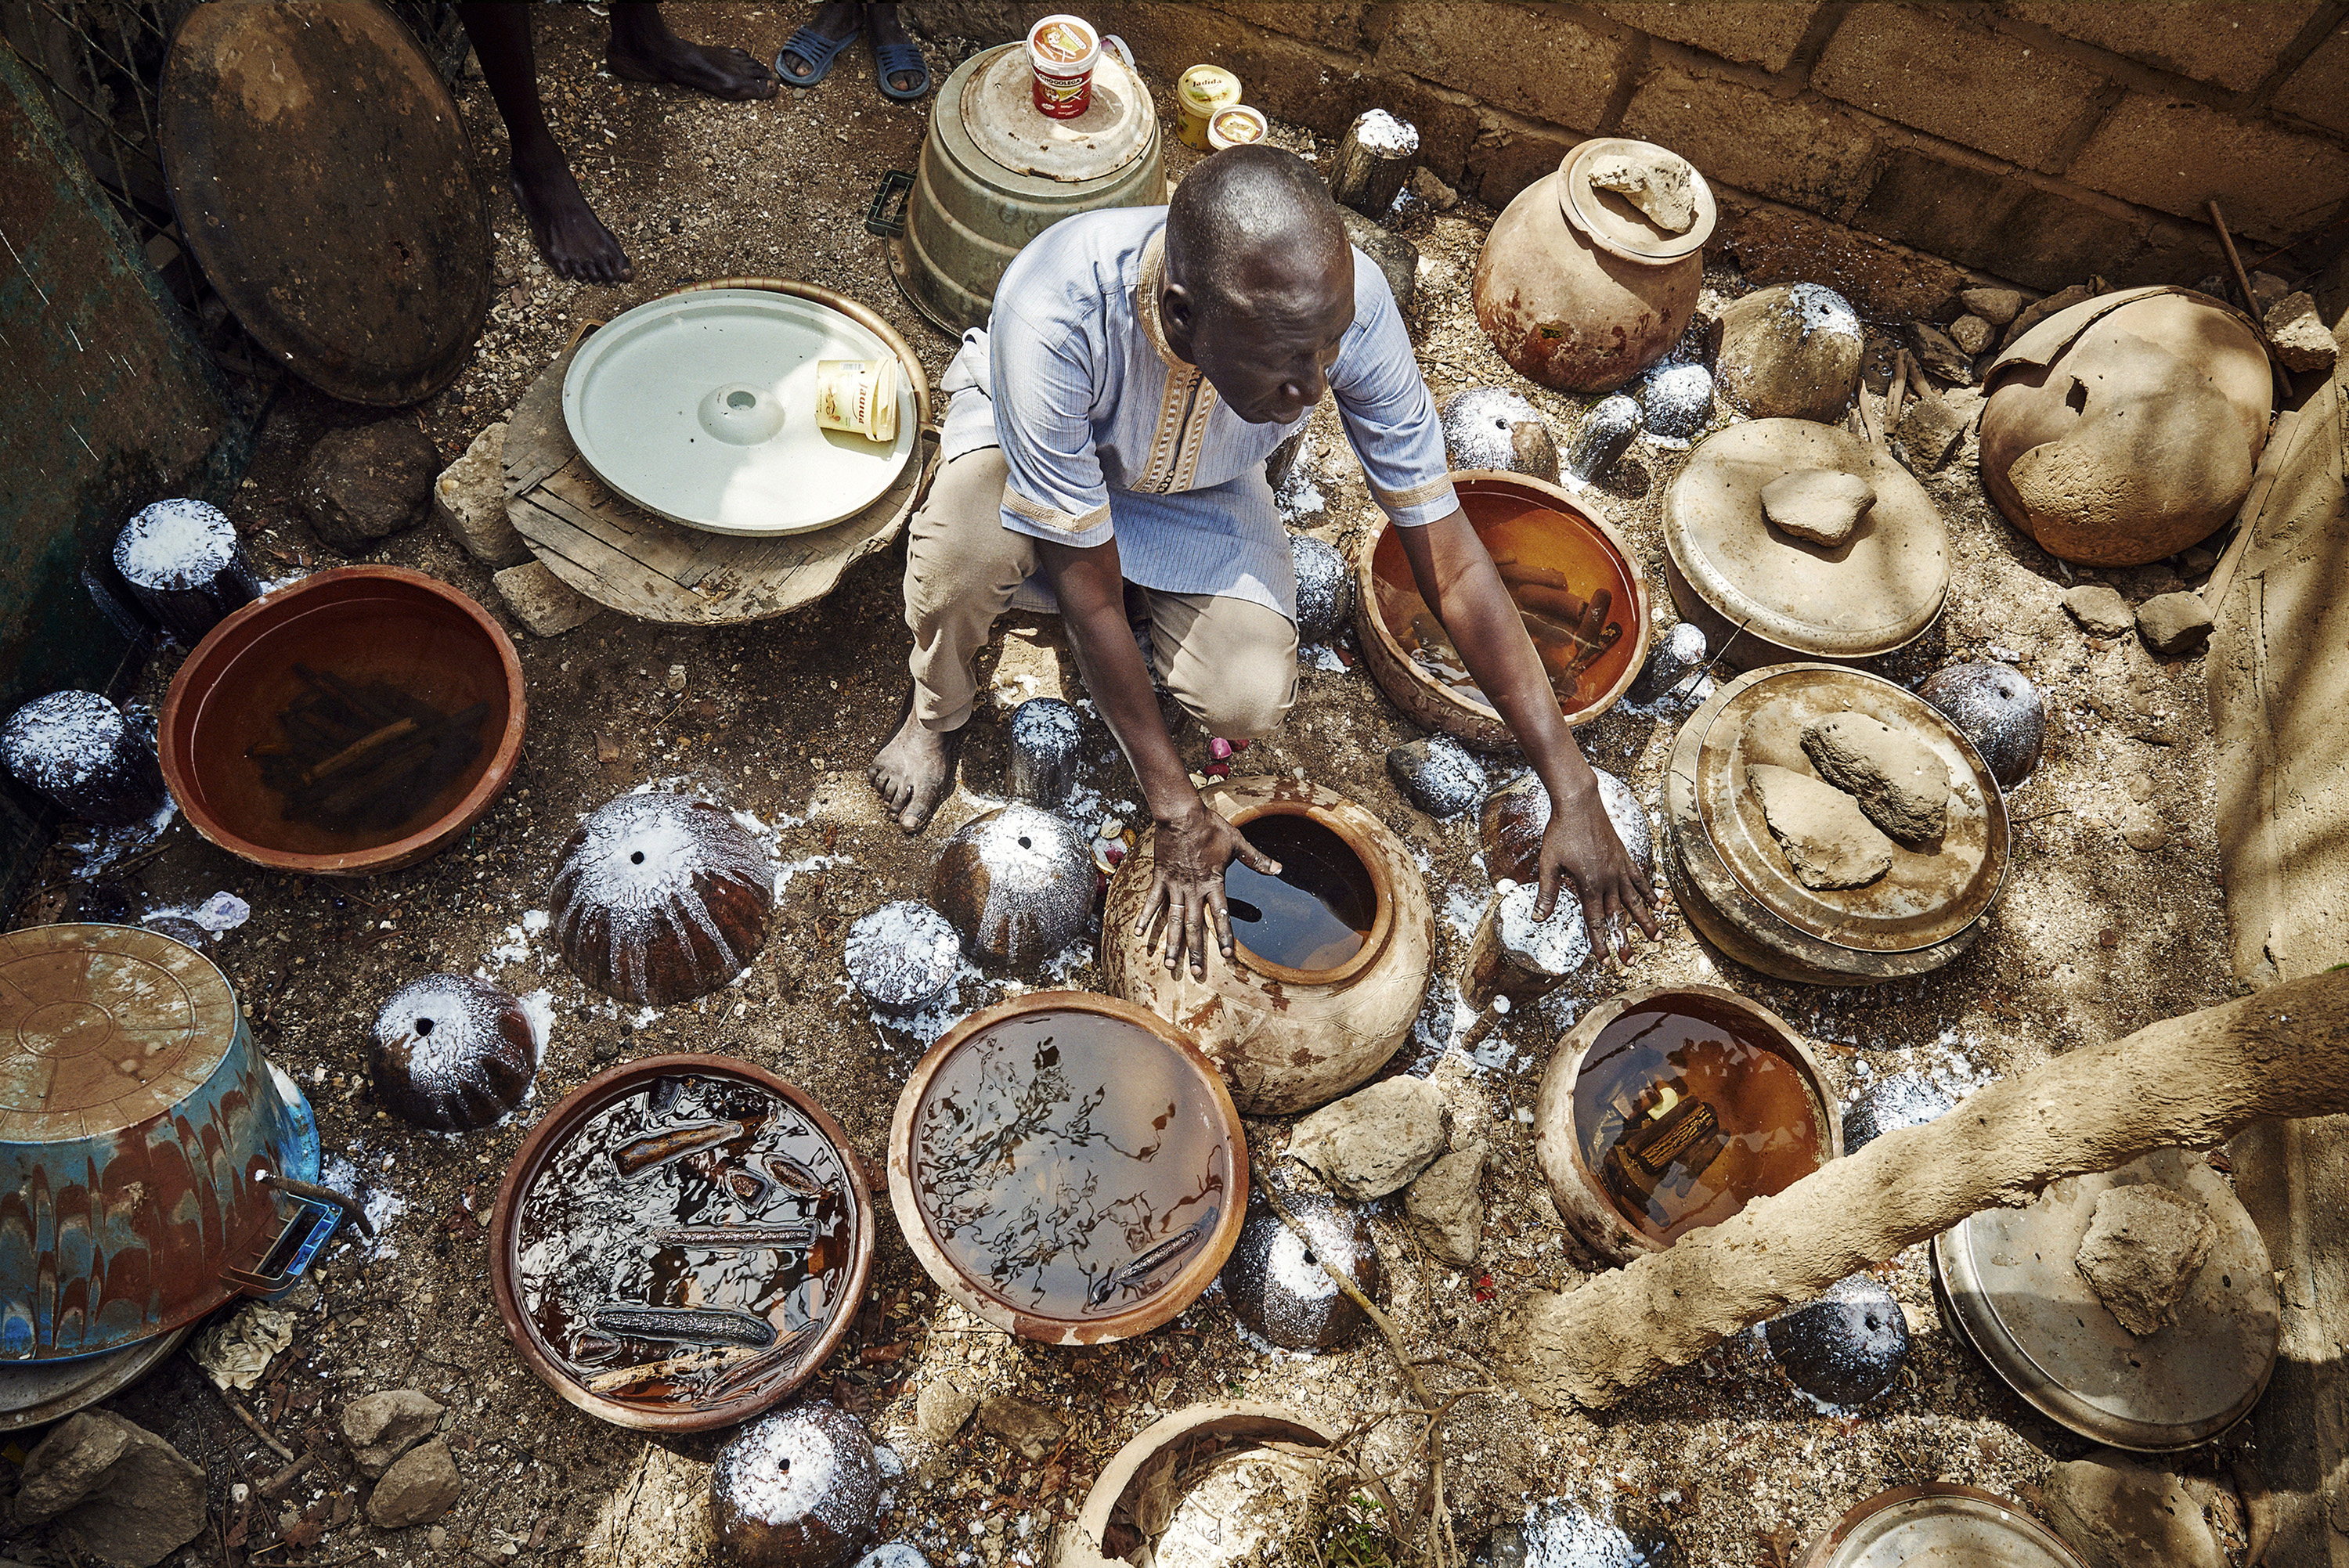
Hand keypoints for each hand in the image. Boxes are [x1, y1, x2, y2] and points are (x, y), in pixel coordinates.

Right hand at [1137, 805, 1279, 978]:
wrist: (1181, 813)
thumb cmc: (1209, 826)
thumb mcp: (1237, 842)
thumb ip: (1257, 859)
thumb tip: (1279, 869)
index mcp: (1214, 882)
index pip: (1221, 915)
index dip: (1224, 936)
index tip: (1227, 955)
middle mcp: (1194, 889)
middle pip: (1194, 925)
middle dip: (1196, 951)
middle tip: (1196, 973)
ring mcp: (1175, 885)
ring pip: (1172, 920)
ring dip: (1171, 942)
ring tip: (1169, 963)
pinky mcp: (1160, 877)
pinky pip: (1152, 901)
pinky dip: (1145, 918)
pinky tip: (1139, 934)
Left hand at [1534, 789, 1659, 965]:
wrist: (1579, 803)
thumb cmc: (1560, 832)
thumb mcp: (1548, 864)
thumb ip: (1546, 894)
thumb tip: (1538, 919)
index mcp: (1589, 884)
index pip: (1594, 921)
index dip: (1599, 943)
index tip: (1605, 962)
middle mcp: (1608, 880)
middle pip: (1617, 917)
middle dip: (1624, 941)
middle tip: (1630, 962)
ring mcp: (1620, 868)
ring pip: (1635, 901)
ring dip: (1646, 921)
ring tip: (1657, 938)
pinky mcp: (1625, 857)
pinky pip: (1641, 879)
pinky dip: (1650, 892)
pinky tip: (1659, 903)